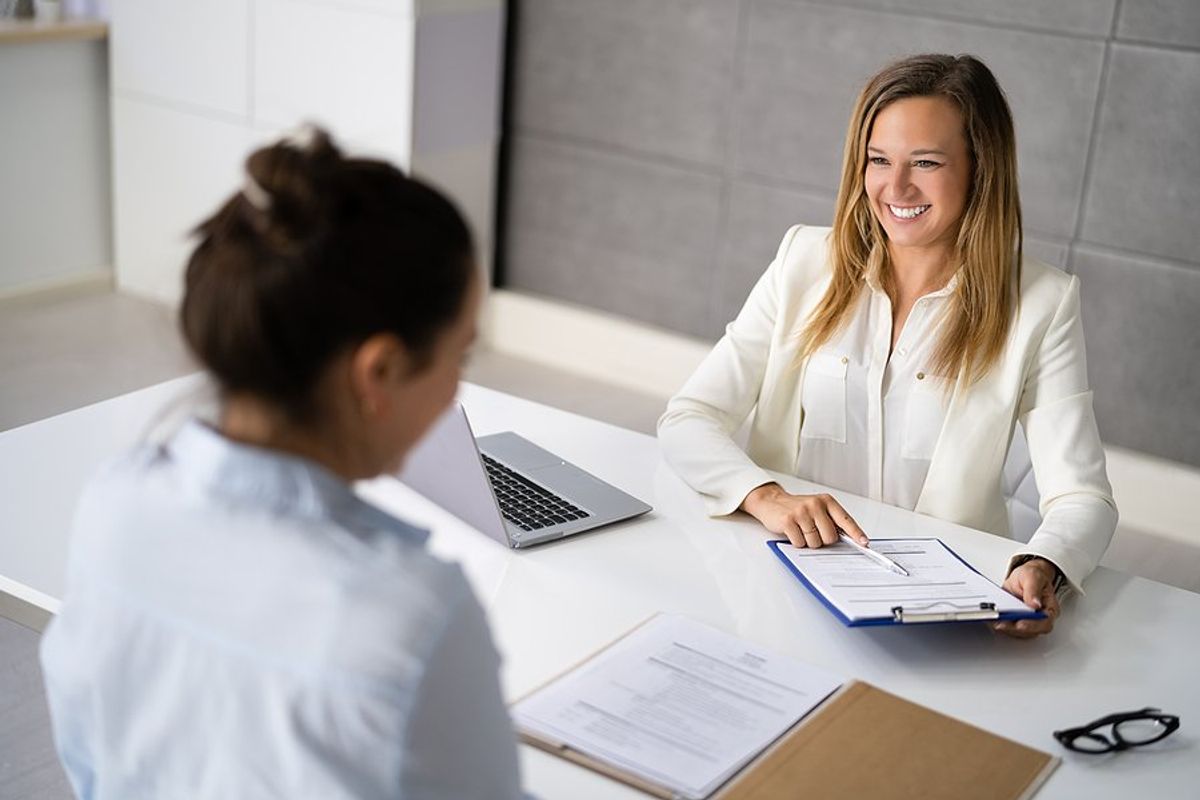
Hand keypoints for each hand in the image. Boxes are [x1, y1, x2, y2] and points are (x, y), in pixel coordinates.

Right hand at [740, 483, 867, 548]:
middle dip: (822, 540)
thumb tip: (849, 538)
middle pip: (830, 537)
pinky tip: (793, 532)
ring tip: (801, 530)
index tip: (863, 542)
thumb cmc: (798, 508)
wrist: (772, 501)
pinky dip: (797, 542)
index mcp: (826, 501)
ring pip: (815, 542)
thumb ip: (832, 520)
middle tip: (813, 531)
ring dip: (808, 542)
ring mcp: (801, 512)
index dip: (856, 533)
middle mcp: (815, 505)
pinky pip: (800, 543)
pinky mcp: (788, 520)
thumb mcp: (818, 508)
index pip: (845, 520)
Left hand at [993, 558, 1060, 638]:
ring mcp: (1027, 622)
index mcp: (1049, 609)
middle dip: (1014, 628)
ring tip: (994, 620)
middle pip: (1030, 631)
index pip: (1045, 623)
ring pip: (1017, 632)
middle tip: (1001, 623)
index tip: (1020, 623)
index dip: (1032, 626)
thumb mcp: (1033, 577)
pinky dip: (999, 624)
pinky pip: (1008, 627)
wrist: (1023, 577)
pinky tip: (991, 618)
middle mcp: (1039, 619)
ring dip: (1005, 628)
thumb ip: (1034, 590)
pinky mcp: (1015, 621)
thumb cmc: (1032, 576)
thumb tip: (1035, 604)